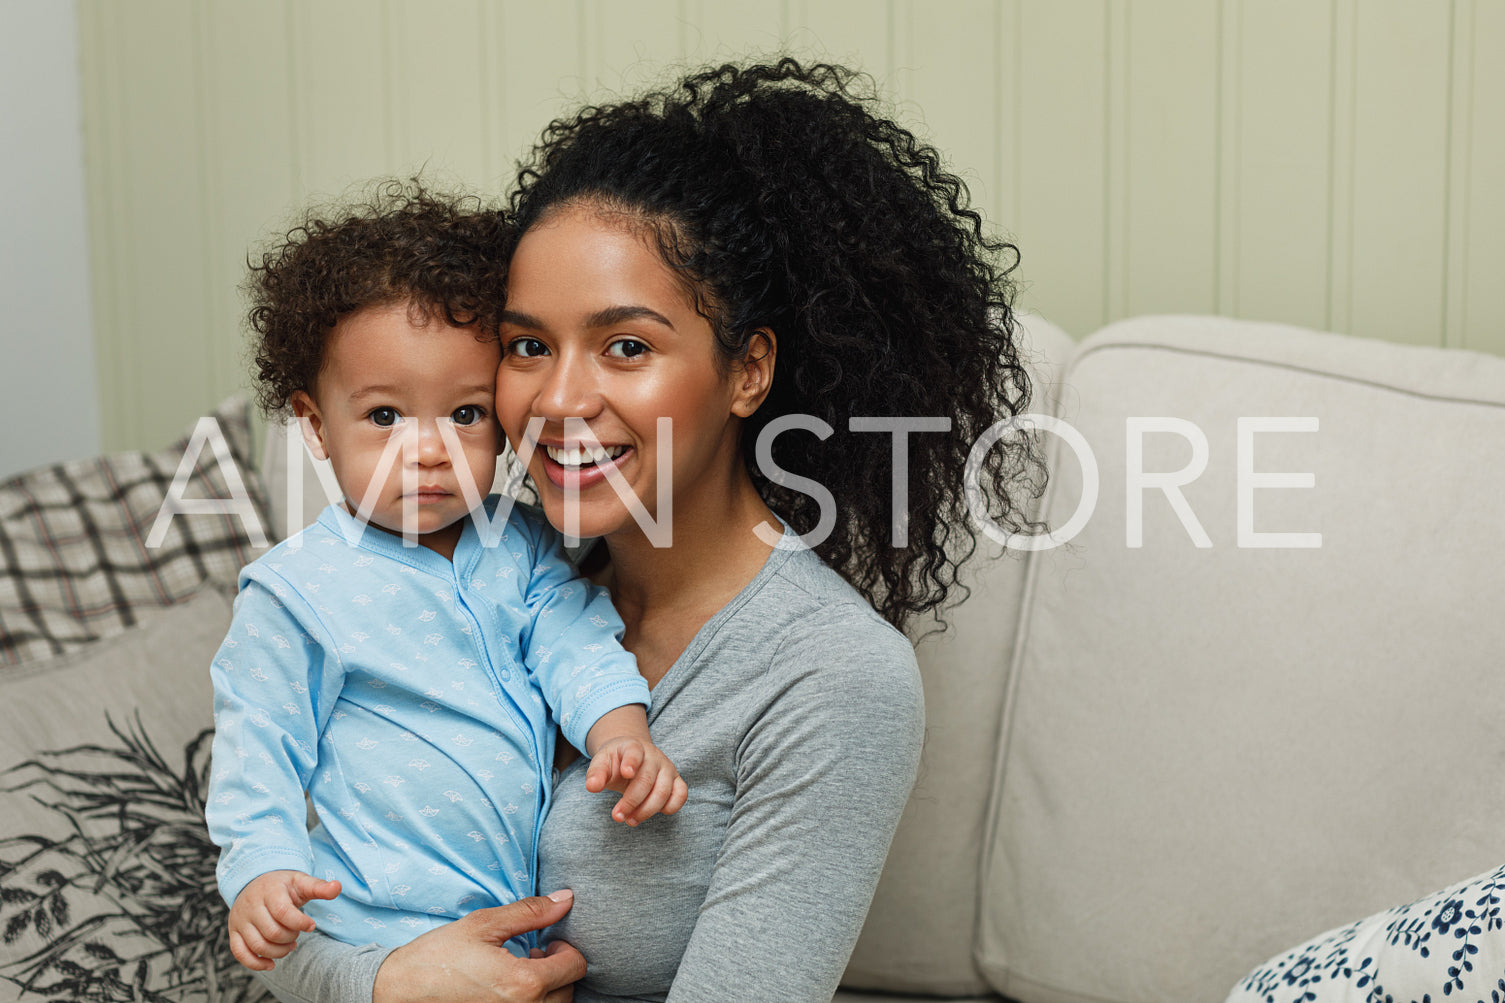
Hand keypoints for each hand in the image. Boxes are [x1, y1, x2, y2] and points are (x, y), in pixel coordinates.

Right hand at [227, 869, 340, 971]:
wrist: (254, 881)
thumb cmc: (282, 885)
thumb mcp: (301, 881)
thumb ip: (319, 887)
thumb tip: (338, 887)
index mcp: (269, 891)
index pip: (283, 912)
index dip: (299, 923)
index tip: (311, 925)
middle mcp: (251, 905)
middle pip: (272, 932)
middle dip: (290, 937)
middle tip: (297, 934)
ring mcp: (240, 920)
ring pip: (258, 945)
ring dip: (278, 951)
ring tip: (289, 944)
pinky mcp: (233, 932)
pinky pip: (240, 953)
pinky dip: (256, 963)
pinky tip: (271, 964)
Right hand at [374, 891, 585, 1002]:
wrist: (401, 990)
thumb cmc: (440, 955)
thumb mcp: (485, 924)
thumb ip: (530, 913)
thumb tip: (566, 900)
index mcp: (523, 982)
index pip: (575, 967)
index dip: (566, 948)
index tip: (546, 942)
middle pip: (568, 991)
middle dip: (557, 970)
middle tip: (532, 954)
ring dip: (546, 989)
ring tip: (520, 972)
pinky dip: (531, 1002)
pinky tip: (509, 989)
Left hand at [584, 736, 688, 824]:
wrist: (633, 756)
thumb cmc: (616, 761)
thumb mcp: (602, 763)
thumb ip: (596, 773)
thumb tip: (592, 787)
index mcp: (633, 747)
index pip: (634, 752)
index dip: (631, 762)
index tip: (626, 773)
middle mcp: (654, 756)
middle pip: (646, 780)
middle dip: (631, 801)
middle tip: (617, 816)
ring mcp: (667, 768)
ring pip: (664, 791)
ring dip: (646, 810)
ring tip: (629, 820)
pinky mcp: (676, 781)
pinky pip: (681, 795)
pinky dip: (670, 807)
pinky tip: (650, 813)